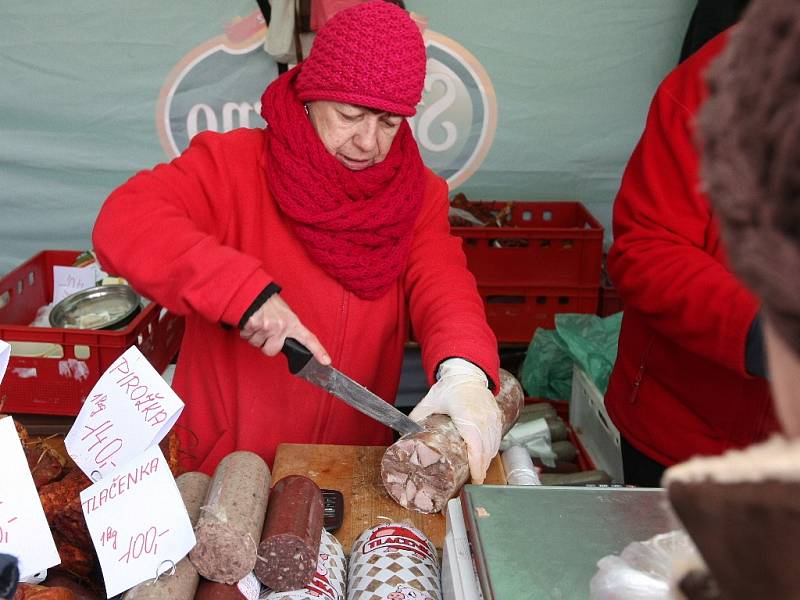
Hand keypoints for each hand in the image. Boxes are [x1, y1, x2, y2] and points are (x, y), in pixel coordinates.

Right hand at [239, 294, 330, 364]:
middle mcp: (282, 326)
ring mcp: (268, 326)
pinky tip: (250, 321)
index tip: (326, 361)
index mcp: (293, 323)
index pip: (309, 338)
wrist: (255, 292)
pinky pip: (247, 337)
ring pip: (257, 344)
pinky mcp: (254, 325)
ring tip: (258, 321)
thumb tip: (286, 342)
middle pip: (271, 351)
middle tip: (265, 331)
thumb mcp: (285, 313)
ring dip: (255, 336)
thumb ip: (288, 329)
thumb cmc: (269, 303)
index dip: (318, 351)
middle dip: (265, 344)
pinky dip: (246, 331)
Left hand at [409, 358, 501, 483]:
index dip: (477, 464)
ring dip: (487, 460)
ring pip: (494, 445)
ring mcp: (492, 417)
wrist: (467, 373)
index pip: (476, 444)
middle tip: (473, 480)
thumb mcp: (430, 401)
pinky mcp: (497, 417)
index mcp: (466, 415)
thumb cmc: (450, 387)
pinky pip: (498, 437)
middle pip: (486, 449)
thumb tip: (403, 433)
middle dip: (481, 467)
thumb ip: (418, 416)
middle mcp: (482, 417)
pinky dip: (492, 449)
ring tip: (478, 472)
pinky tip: (486, 457)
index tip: (475, 477)